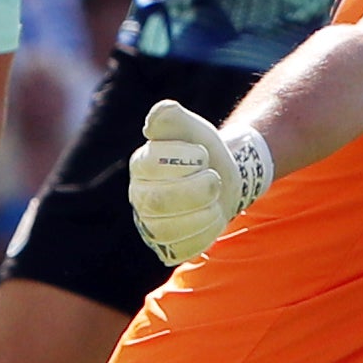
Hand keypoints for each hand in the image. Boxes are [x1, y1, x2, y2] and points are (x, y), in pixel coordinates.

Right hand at [126, 99, 270, 265]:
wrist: (223, 180)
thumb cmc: (204, 152)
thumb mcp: (192, 128)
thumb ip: (173, 117)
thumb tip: (160, 112)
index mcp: (141, 165)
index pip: (152, 165)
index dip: (185, 160)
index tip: (202, 155)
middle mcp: (140, 197)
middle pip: (160, 202)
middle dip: (198, 189)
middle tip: (214, 179)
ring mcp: (152, 225)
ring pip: (171, 230)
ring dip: (205, 212)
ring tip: (213, 199)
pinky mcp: (169, 247)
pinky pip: (184, 249)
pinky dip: (206, 233)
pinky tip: (210, 217)